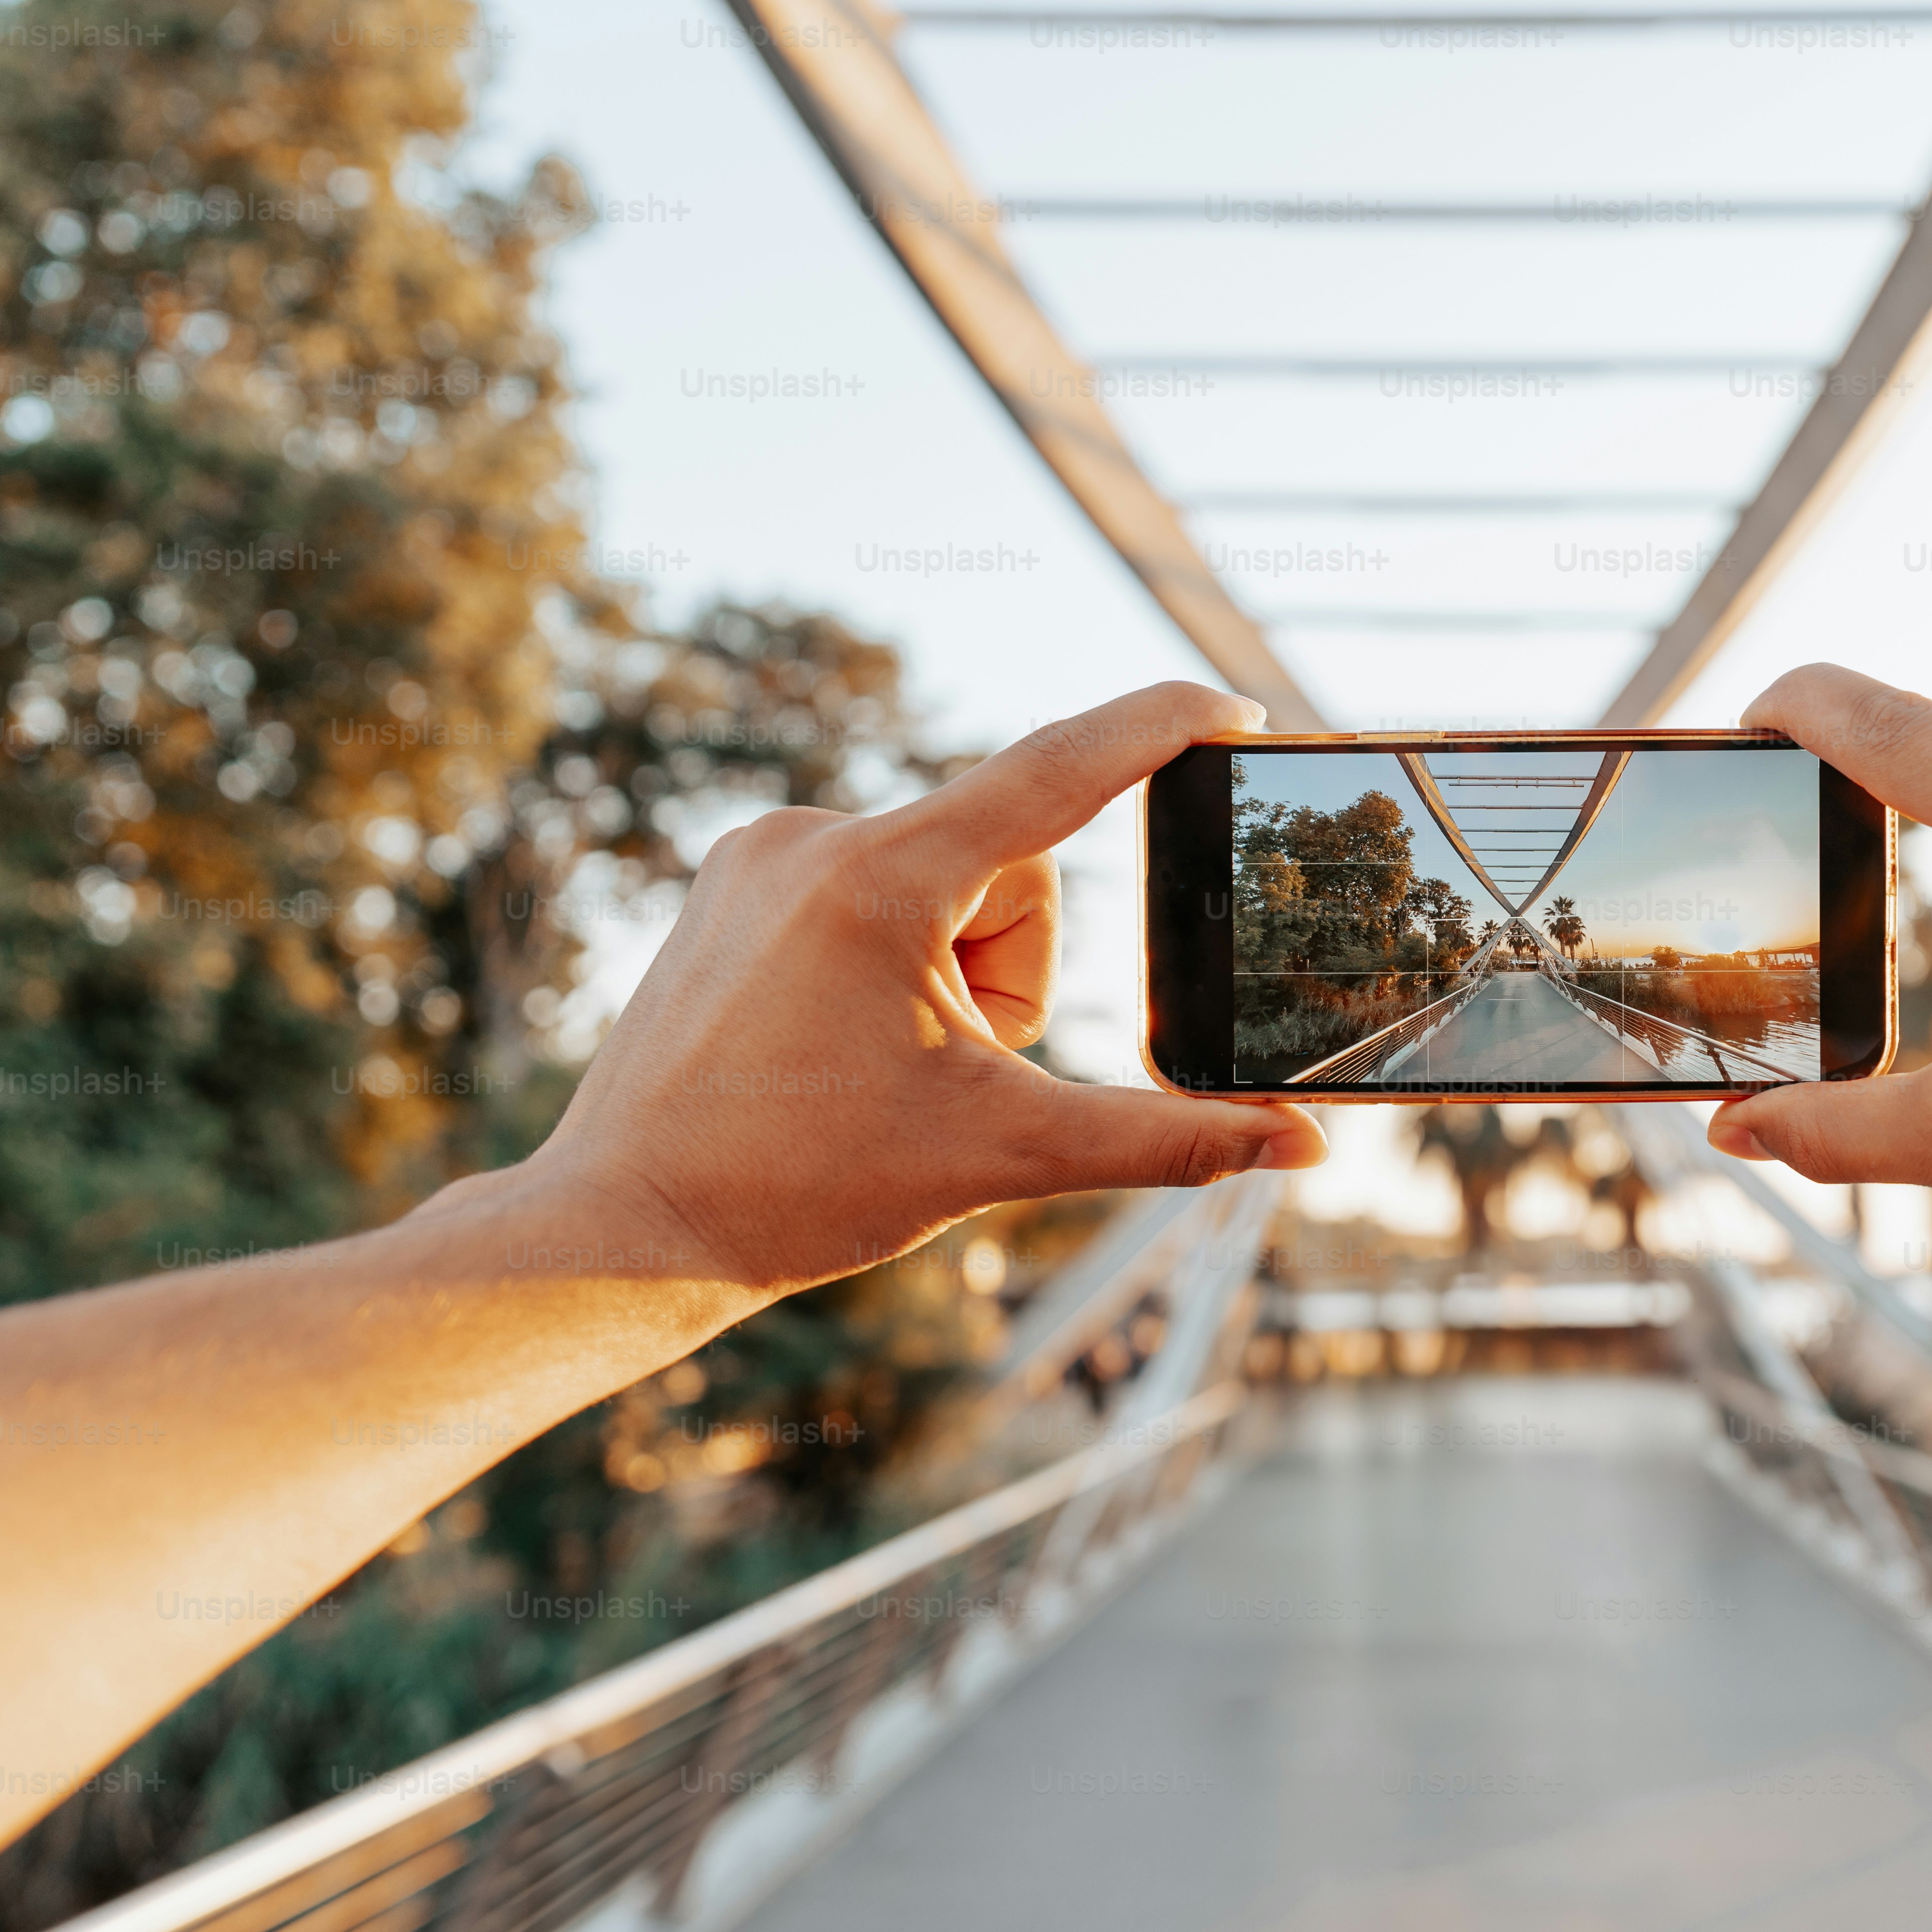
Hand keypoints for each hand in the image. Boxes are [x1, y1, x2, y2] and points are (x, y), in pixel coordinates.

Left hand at [526, 681, 1322, 1296]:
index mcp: (883, 878)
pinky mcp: (735, 881)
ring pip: (944, 888)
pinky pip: (874, 891)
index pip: (1060, 771)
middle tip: (940, 1071)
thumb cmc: (798, 1192)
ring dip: (952, 976)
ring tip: (876, 1065)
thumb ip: (1167, 1139)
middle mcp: (815, 836)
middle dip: (1008, 977)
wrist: (626, 1226)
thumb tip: (1305, 1150)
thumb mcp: (1002, 1153)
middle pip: (1009, 874)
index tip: (1230, 705)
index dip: (1159, 729)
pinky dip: (894, 961)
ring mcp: (764, 852)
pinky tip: (832, 1041)